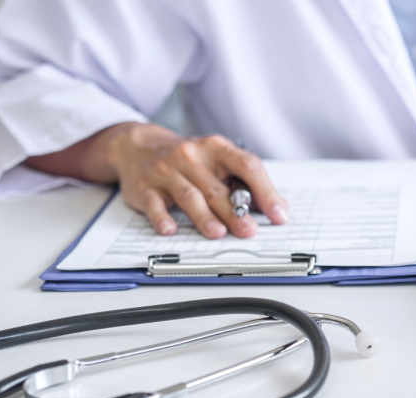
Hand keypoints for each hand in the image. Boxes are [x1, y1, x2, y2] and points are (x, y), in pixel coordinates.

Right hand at [100, 123, 287, 237]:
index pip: (247, 166)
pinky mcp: (145, 187)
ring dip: (204, 217)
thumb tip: (278, 208)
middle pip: (217, 188)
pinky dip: (162, 218)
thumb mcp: (218, 161)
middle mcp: (192, 156)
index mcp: (217, 148)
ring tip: (218, 233)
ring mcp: (166, 171)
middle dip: (235, 212)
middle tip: (250, 230)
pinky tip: (170, 229)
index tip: (278, 213)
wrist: (137, 147)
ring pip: (189, 196)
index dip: (266, 191)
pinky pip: (154, 204)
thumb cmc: (188, 159)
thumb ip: (246, 182)